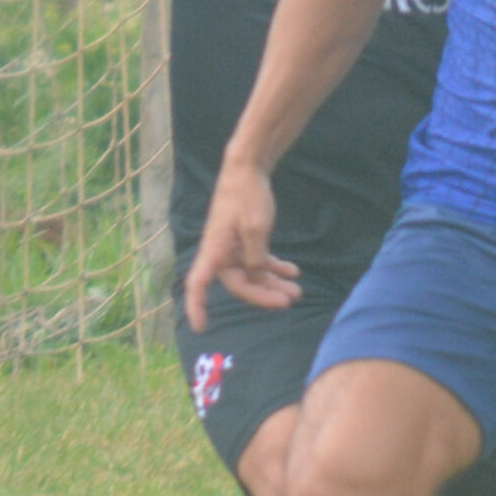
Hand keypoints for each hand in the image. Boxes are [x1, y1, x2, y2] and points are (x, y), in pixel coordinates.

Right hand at [182, 154, 300, 330]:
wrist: (248, 168)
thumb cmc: (247, 196)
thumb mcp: (256, 229)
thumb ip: (256, 258)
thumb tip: (256, 276)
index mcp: (215, 250)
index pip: (198, 284)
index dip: (197, 306)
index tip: (200, 327)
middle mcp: (221, 252)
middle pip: (239, 283)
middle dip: (264, 294)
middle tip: (291, 300)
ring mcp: (233, 245)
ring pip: (253, 274)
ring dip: (274, 283)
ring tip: (298, 291)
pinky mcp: (245, 238)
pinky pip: (258, 260)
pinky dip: (274, 267)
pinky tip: (293, 271)